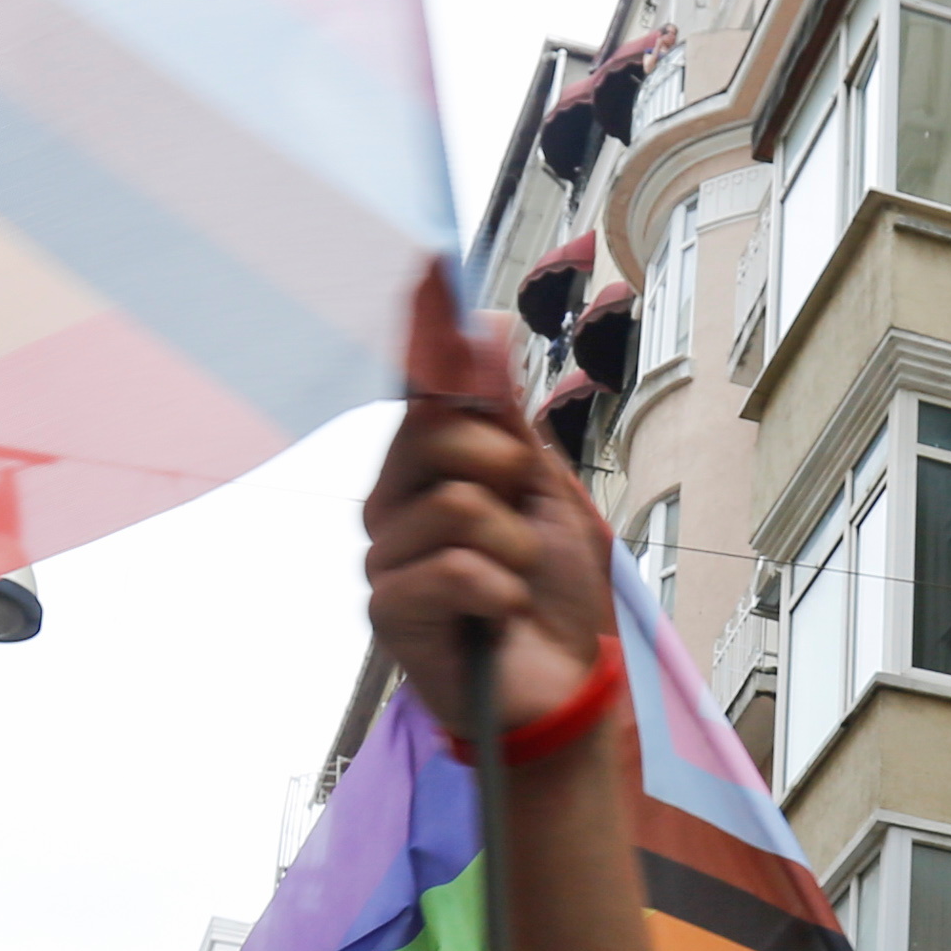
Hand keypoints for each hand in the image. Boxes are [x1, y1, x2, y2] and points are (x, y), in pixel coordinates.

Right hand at [361, 268, 612, 743]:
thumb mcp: (549, 494)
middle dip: (507, 473)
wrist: (564, 688)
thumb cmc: (552, 595)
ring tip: (514, 579)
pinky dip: (498, 590)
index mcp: (432, 465)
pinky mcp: (387, 609)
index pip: (423, 383)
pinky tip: (497, 613)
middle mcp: (395, 500)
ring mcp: (386, 554)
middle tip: (523, 522)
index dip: (426, 325)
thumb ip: (509, 419)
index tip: (429, 261)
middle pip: (442, 434)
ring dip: (514, 546)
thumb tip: (485, 327)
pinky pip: (451, 567)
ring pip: (457, 503)